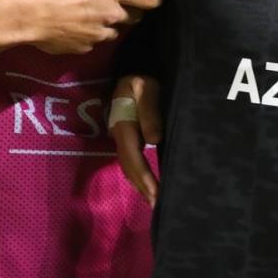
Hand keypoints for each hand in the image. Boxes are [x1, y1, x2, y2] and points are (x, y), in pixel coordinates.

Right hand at [20, 0, 161, 54]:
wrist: (25, 15)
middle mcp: (111, 16)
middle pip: (135, 17)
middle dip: (130, 10)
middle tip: (118, 1)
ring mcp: (98, 35)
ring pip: (114, 32)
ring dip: (109, 24)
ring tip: (95, 14)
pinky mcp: (83, 49)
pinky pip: (93, 43)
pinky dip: (90, 36)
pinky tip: (77, 26)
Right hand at [108, 74, 162, 205]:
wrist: (133, 70)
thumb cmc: (142, 77)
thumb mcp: (146, 87)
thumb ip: (149, 110)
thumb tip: (154, 140)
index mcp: (123, 124)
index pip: (133, 156)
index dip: (144, 176)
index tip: (156, 194)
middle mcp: (119, 134)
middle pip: (129, 166)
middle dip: (143, 187)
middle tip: (158, 207)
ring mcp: (122, 136)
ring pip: (129, 166)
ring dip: (140, 185)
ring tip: (154, 203)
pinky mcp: (128, 137)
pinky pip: (132, 161)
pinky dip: (139, 176)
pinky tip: (148, 186)